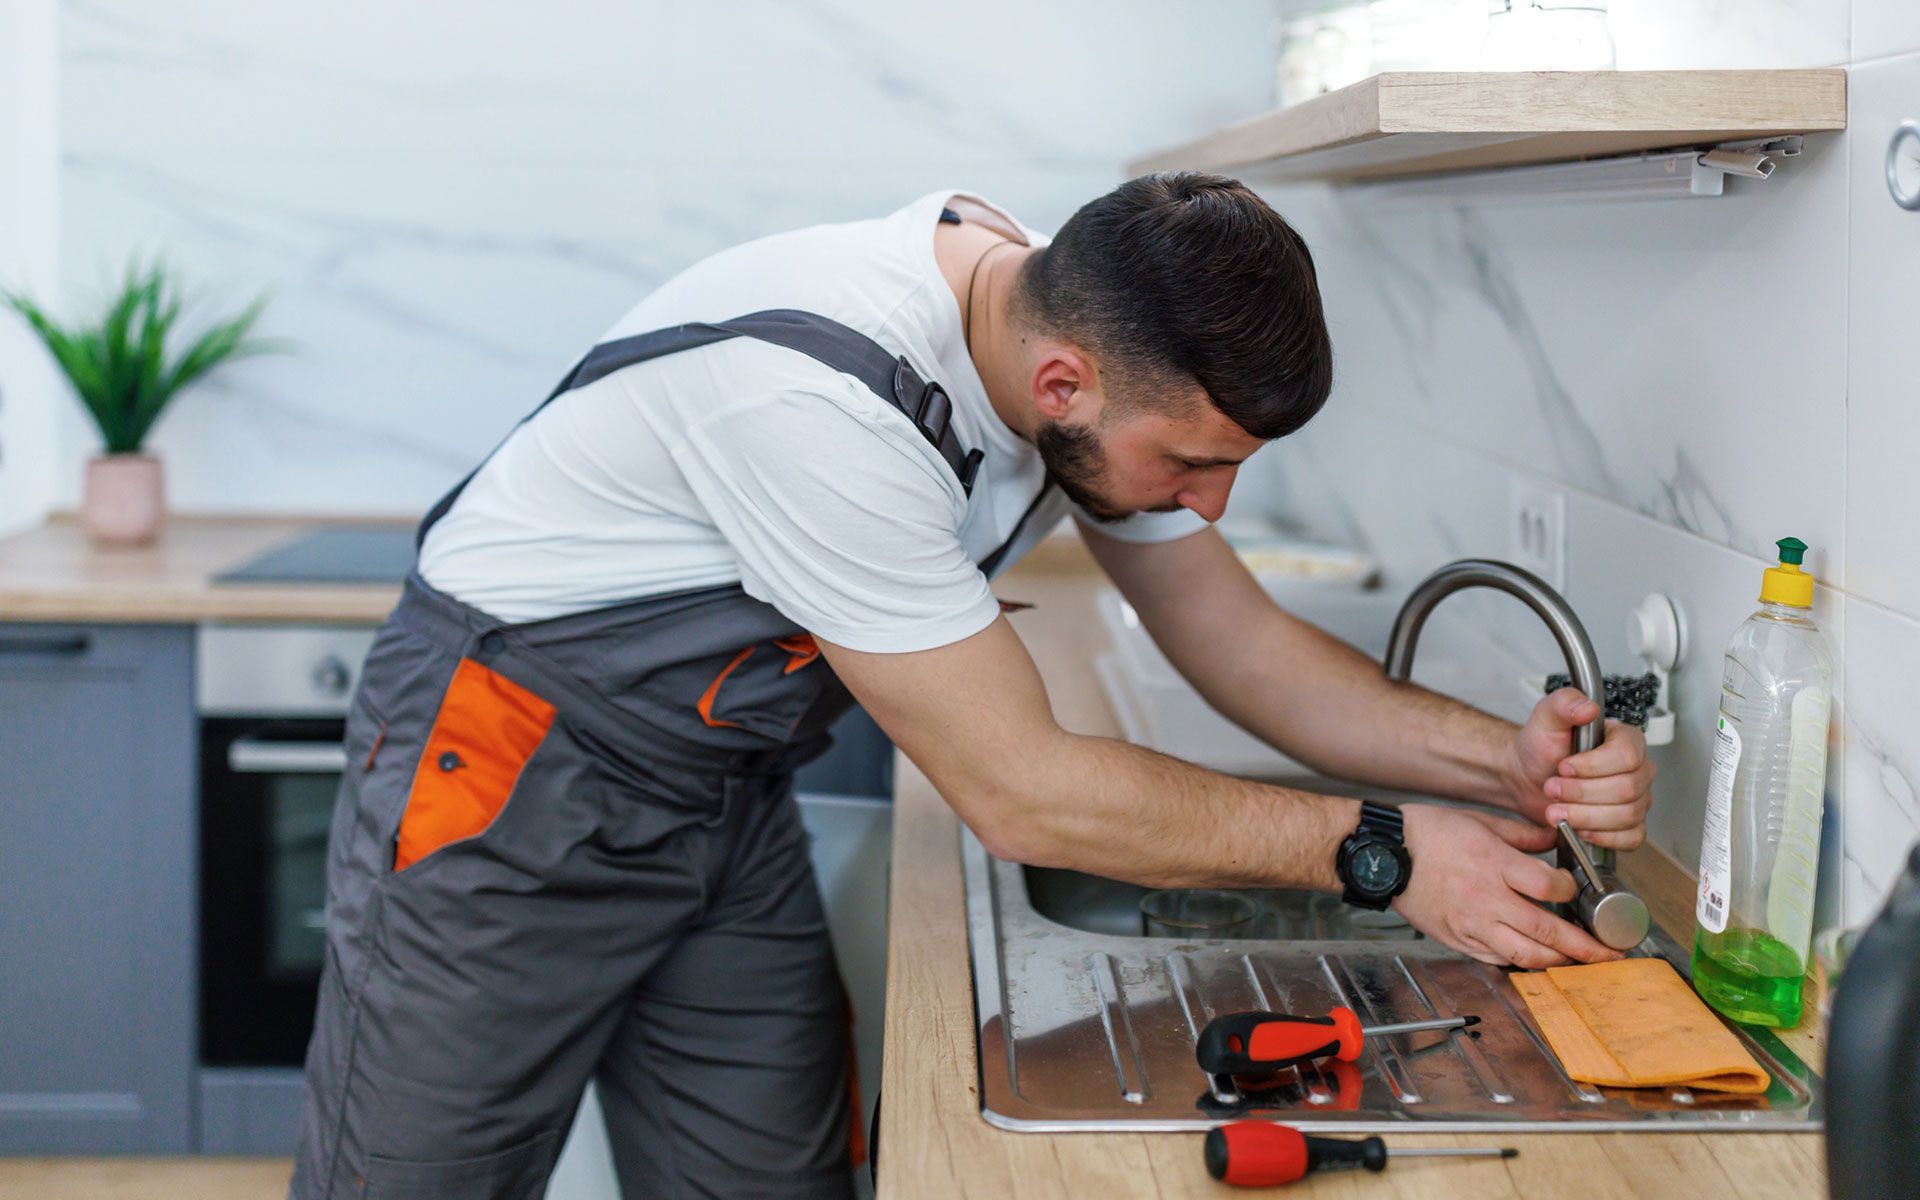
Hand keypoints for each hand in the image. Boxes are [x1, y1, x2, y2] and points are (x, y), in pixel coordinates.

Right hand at [1393, 804, 1623, 967]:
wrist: (1382, 855)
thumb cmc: (1425, 833)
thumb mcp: (1479, 822)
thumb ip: (1522, 834)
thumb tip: (1553, 840)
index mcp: (1494, 864)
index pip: (1551, 888)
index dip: (1573, 892)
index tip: (1577, 890)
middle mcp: (1486, 899)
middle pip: (1546, 931)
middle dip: (1585, 947)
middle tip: (1610, 954)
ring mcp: (1471, 924)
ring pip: (1524, 955)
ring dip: (1557, 962)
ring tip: (1578, 964)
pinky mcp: (1457, 939)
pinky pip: (1495, 959)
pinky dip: (1519, 963)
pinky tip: (1534, 960)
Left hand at [1504, 688, 1655, 849]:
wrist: (1528, 776)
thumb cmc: (1541, 747)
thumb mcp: (1545, 718)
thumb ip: (1565, 703)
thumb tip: (1588, 707)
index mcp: (1626, 740)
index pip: (1627, 756)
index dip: (1593, 766)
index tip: (1563, 766)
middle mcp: (1637, 769)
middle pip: (1627, 789)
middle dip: (1582, 793)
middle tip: (1552, 788)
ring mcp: (1636, 799)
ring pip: (1627, 815)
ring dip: (1585, 816)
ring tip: (1555, 809)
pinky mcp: (1627, 824)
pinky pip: (1631, 837)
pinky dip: (1603, 836)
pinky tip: (1579, 829)